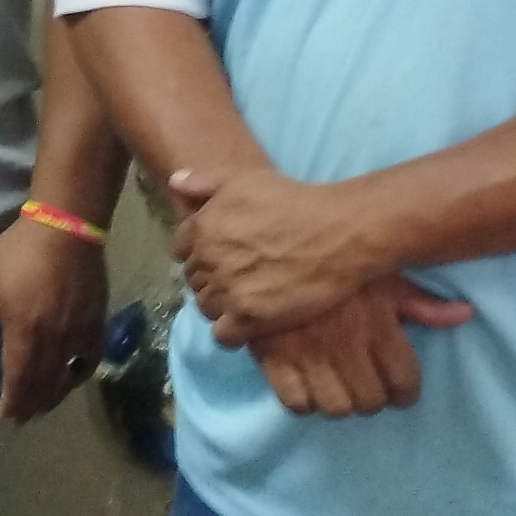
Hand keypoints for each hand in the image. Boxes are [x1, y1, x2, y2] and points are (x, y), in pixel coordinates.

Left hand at [0, 217, 109, 422]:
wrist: (66, 229)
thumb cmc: (19, 253)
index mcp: (24, 331)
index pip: (17, 378)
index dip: (12, 401)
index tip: (6, 417)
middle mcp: (54, 340)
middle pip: (43, 383)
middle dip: (31, 405)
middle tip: (21, 419)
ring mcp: (78, 334)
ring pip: (67, 377)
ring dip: (53, 396)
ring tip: (42, 406)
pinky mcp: (96, 323)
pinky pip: (90, 360)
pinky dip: (79, 375)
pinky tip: (72, 378)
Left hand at [171, 166, 397, 344]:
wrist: (340, 232)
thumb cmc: (296, 200)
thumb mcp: (246, 179)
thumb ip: (205, 182)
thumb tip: (174, 182)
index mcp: (202, 227)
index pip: (180, 251)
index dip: (200, 255)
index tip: (221, 259)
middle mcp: (208, 259)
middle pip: (195, 280)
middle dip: (211, 280)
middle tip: (239, 281)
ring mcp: (227, 290)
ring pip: (206, 307)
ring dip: (221, 306)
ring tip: (246, 301)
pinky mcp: (250, 317)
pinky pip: (223, 336)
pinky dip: (231, 333)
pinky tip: (250, 324)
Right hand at [239, 274, 475, 418]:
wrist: (268, 240)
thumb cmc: (334, 257)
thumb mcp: (383, 274)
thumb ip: (421, 302)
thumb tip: (465, 315)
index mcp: (376, 324)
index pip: (404, 382)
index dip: (405, 393)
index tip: (400, 391)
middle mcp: (345, 344)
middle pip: (370, 401)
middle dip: (373, 399)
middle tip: (367, 388)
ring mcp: (307, 353)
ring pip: (335, 408)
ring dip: (340, 403)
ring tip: (338, 390)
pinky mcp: (271, 356)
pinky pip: (295, 403)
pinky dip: (304, 402)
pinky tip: (307, 386)